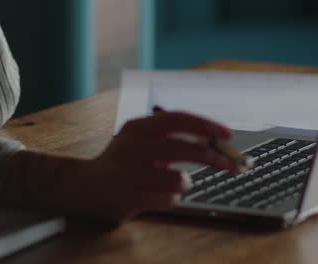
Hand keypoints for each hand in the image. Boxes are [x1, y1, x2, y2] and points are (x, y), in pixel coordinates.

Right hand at [11, 111, 239, 223]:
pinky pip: (169, 200)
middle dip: (214, 158)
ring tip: (169, 181)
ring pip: (180, 179)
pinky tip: (152, 194)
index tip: (227, 134)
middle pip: (185, 148)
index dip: (207, 125)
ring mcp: (130, 174)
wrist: (84, 186)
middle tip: (233, 165)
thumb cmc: (122, 161)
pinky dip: (169, 198)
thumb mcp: (141, 140)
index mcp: (137, 127)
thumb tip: (215, 142)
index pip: (178, 118)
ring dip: (183, 182)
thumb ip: (172, 137)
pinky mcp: (129, 198)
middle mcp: (132, 147)